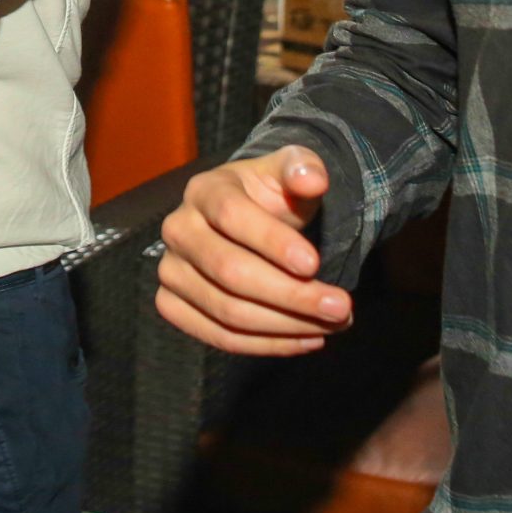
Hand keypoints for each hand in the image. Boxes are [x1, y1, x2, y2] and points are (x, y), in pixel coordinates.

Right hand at [156, 147, 352, 355]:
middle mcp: (178, 230)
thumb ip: (302, 168)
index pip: (231, 216)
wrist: (245, 220)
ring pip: (227, 311)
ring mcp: (171, 271)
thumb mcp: (289, 172)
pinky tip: (307, 339)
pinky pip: (219, 336)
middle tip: (340, 307)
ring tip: (332, 325)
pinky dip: (267, 345)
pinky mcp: (172, 305)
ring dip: (286, 326)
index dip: (272, 242)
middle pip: (230, 271)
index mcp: (204, 190)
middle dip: (291, 295)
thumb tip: (312, 179)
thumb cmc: (269, 196)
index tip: (315, 264)